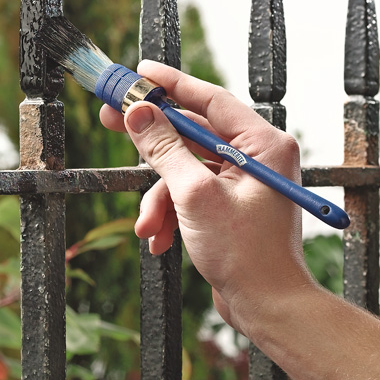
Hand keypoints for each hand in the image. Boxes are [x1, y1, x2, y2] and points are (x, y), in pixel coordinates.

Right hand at [99, 60, 312, 330]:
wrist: (267, 307)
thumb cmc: (245, 254)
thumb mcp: (195, 196)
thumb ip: (164, 150)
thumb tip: (138, 112)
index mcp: (263, 144)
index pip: (211, 99)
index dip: (172, 84)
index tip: (140, 71)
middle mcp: (256, 157)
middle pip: (192, 132)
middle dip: (153, 141)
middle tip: (112, 120)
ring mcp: (242, 181)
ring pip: (184, 168)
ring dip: (160, 197)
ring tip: (149, 224)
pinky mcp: (229, 204)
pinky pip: (189, 193)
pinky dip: (171, 213)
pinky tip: (161, 239)